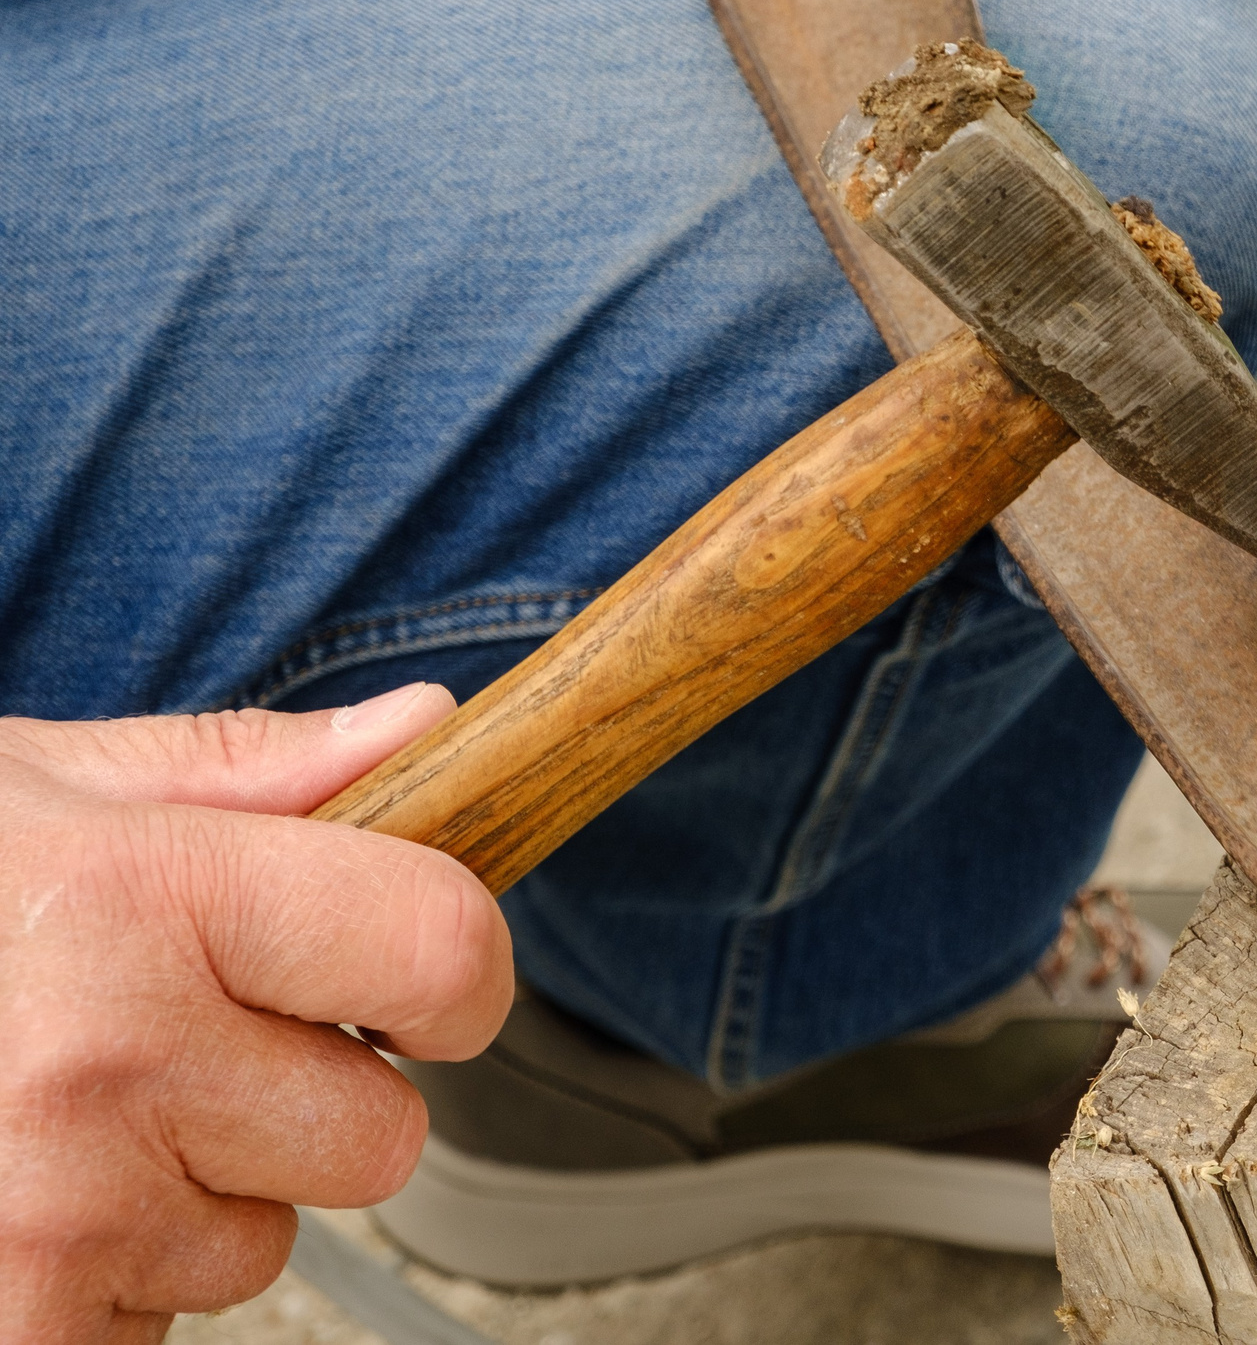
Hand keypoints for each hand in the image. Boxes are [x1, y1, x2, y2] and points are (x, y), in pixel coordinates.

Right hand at [0, 686, 511, 1341]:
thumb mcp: (33, 789)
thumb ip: (245, 771)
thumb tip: (424, 729)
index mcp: (145, 900)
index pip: (443, 953)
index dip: (456, 974)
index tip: (417, 984)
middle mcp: (109, 1064)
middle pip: (379, 1136)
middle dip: (307, 1102)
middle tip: (175, 1049)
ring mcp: (51, 1217)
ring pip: (255, 1247)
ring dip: (185, 1198)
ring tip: (48, 1118)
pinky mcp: (10, 1329)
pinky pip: (143, 1332)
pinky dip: (93, 1287)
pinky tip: (7, 1197)